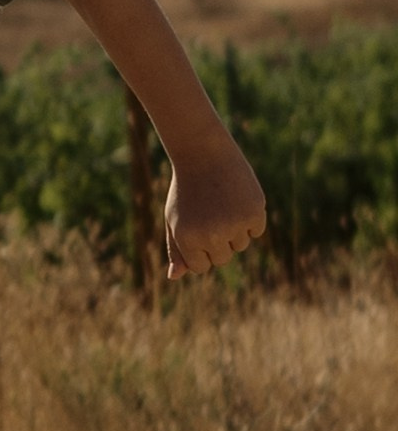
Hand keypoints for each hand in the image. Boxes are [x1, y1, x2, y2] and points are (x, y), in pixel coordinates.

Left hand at [164, 129, 268, 276]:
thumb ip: (177, 250)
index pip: (201, 267)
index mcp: (187, 239)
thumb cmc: (185, 189)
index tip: (196, 230)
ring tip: (221, 204)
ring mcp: (234, 225)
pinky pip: (256, 231)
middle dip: (218, 242)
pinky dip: (250, 218)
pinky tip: (236, 198)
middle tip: (209, 214)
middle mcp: (211, 236)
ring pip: (241, 245)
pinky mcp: (254, 213)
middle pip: (223, 258)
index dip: (200, 250)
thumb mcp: (174, 218)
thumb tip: (175, 276)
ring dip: (234, 230)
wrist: (203, 154)